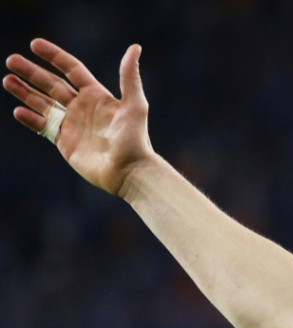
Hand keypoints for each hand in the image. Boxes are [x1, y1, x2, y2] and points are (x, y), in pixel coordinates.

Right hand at [4, 39, 153, 196]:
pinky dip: (30, 119)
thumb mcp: (135, 105)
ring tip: (7, 80)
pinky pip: (43, 127)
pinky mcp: (65, 142)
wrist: (129, 172)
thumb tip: (135, 47)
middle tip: (11, 60)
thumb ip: (129, 77)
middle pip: (52, 84)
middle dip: (32, 72)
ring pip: (43, 103)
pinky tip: (18, 110)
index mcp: (97, 95)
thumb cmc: (135, 139)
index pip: (71, 69)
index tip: (34, 44)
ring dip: (25, 91)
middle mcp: (83, 107)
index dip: (54, 56)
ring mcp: (72, 124)